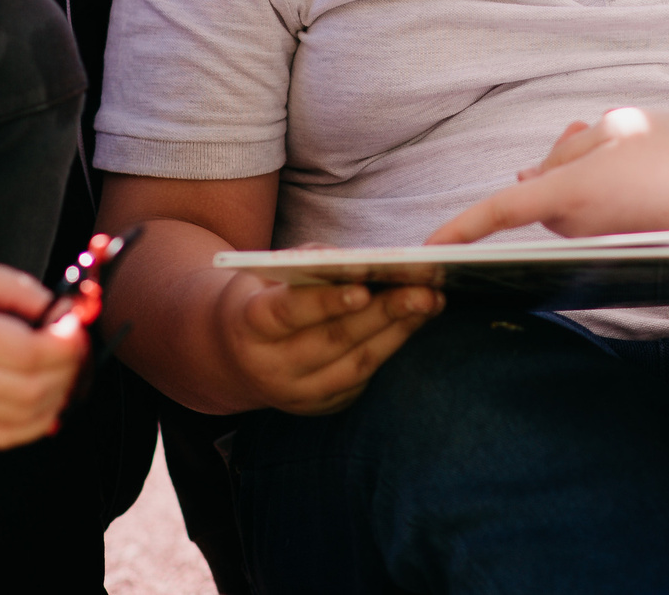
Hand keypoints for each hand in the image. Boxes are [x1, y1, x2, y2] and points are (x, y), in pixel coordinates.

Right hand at [0, 242, 84, 447]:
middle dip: (69, 371)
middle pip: (31, 392)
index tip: (79, 325)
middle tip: (77, 345)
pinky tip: (43, 401)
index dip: (67, 344)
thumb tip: (64, 312)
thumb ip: (17, 290)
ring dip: (56, 400)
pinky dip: (29, 425)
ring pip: (18, 422)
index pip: (30, 354)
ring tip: (64, 370)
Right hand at [218, 273, 442, 415]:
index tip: (364, 287)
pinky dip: (391, 347)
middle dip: (382, 314)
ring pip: (355, 365)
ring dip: (398, 332)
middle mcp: (270, 366)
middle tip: (424, 290)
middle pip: (332, 341)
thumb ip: (310, 261)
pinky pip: (363, 378)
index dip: (325, 302)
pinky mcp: (323, 406)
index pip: (287, 313)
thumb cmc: (264, 296)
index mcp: (248, 324)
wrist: (237, 355)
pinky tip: (414, 322)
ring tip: (431, 302)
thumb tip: (360, 261)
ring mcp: (297, 394)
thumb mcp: (270, 272)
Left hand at [426, 108, 668, 245]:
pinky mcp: (628, 249)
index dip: (460, 227)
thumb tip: (532, 178)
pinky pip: (600, 220)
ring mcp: (605, 243)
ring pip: (572, 210)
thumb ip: (567, 150)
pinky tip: (642, 172)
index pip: (501, 210)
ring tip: (630, 149)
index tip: (426, 248)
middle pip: (543, 199)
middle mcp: (581, 227)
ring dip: (584, 180)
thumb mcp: (618, 127)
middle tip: (587, 132)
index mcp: (572, 192)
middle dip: (556, 171)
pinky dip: (607, 195)